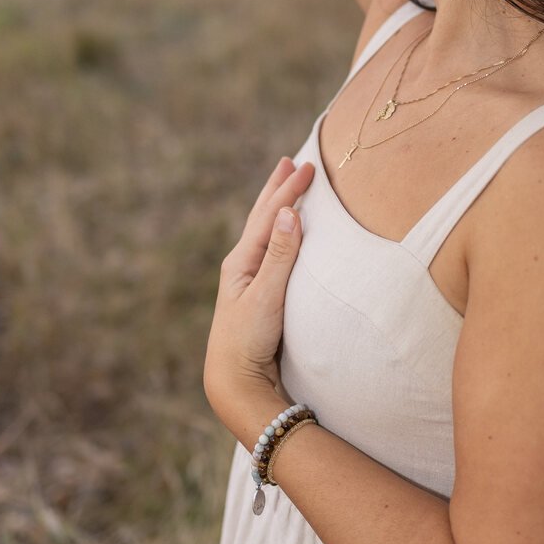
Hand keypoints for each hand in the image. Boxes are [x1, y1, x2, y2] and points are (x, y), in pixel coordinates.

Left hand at [203, 153, 314, 420]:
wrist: (234, 381)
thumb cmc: (248, 341)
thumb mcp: (266, 297)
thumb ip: (280, 256)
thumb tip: (288, 213)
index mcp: (240, 262)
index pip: (269, 217)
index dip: (289, 190)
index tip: (309, 166)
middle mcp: (242, 267)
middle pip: (261, 218)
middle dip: (277, 189)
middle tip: (290, 162)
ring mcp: (248, 281)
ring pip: (264, 233)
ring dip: (276, 208)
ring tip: (284, 188)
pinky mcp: (258, 296)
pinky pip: (270, 251)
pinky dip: (279, 233)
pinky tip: (282, 235)